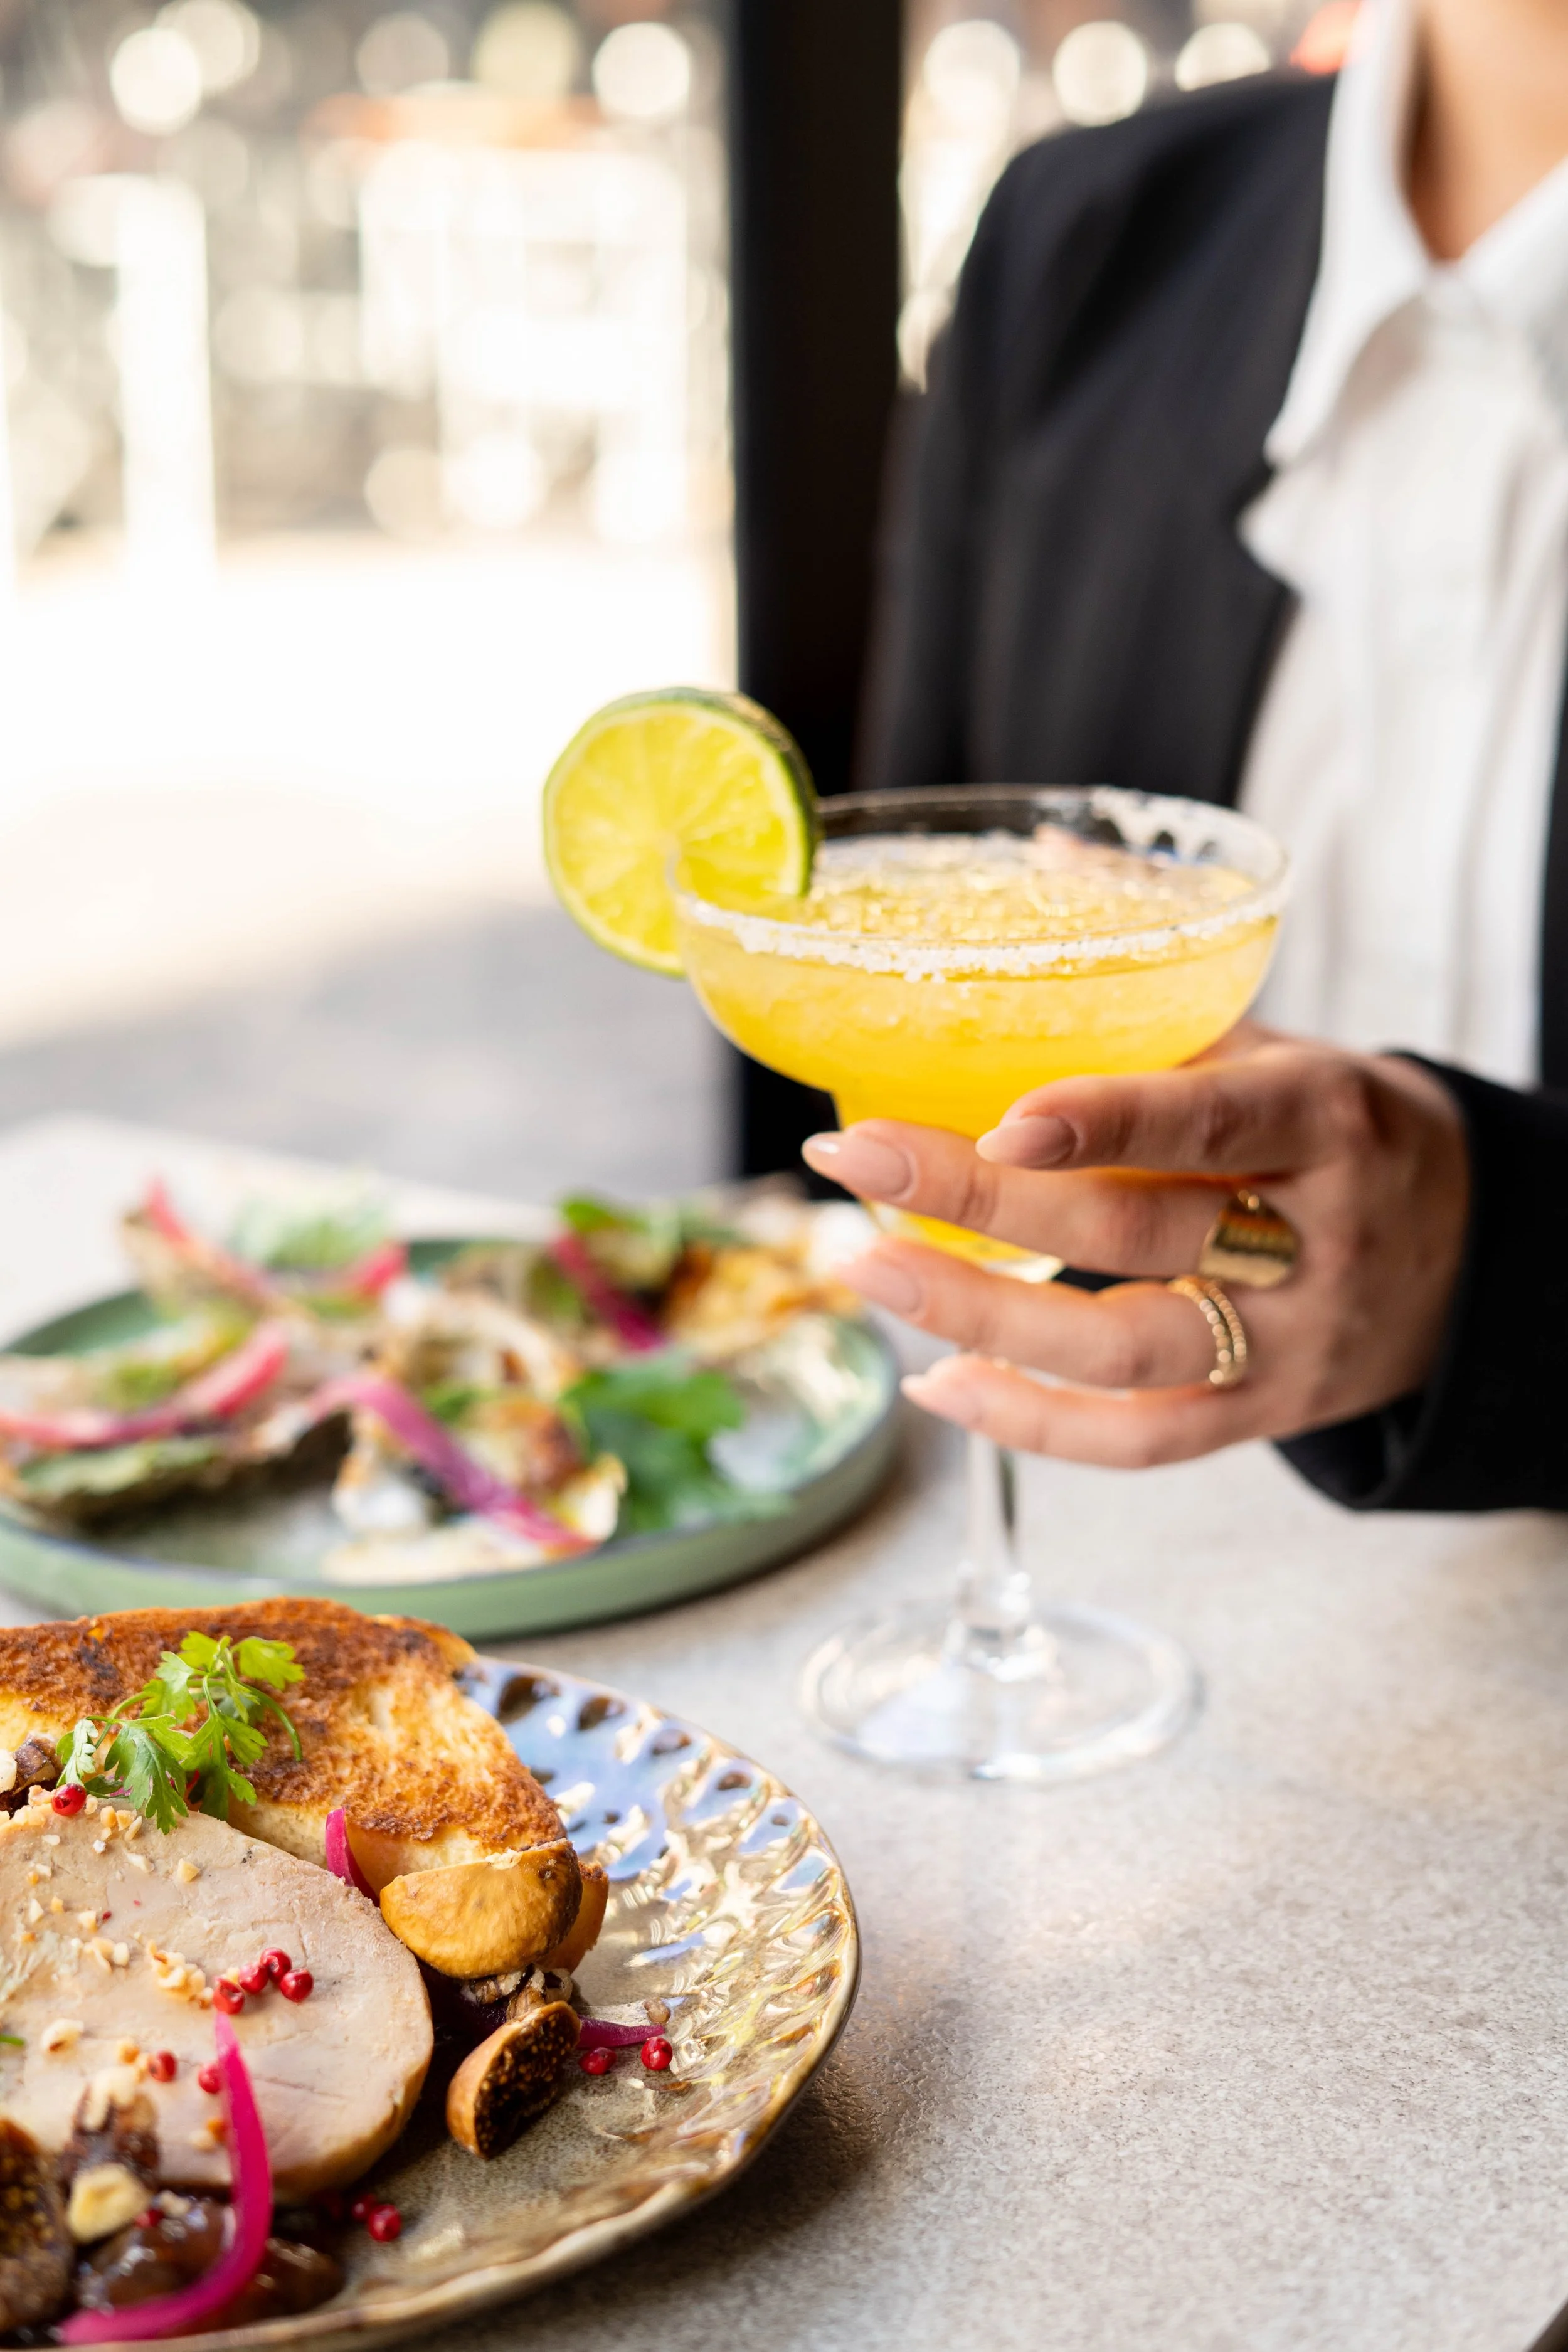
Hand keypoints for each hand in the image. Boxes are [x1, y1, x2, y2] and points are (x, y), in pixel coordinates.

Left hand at [801, 1024, 1470, 1466]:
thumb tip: (1045, 849)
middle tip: (853, 1158)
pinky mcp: (1259, 1416)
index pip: (1210, 1122)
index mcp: (1325, 1120)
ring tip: (863, 1269)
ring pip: (1123, 1349)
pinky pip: (1140, 1440)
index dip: (1105, 1122)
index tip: (996, 1115)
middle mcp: (1314, 1240)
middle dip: (979, 1199)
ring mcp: (1287, 1342)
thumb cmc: (1339, 1131)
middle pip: (1138, 1231)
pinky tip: (936, 1384)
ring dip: (979, 1315)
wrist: (1468, 1250)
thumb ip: (1162, 972)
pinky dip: (1030, 1425)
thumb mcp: (1280, 1042)